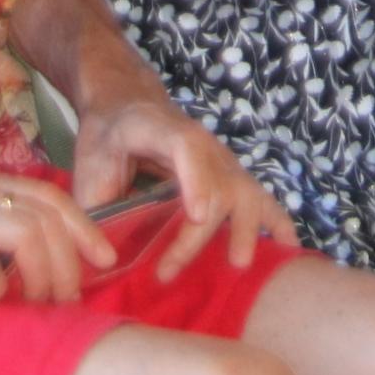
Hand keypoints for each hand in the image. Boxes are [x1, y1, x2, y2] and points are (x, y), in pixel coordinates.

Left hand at [68, 93, 297, 277]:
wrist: (127, 103)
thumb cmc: (106, 138)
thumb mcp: (87, 166)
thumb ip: (97, 208)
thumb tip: (105, 260)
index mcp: (158, 128)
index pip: (186, 147)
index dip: (197, 181)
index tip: (198, 217)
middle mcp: (199, 140)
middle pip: (217, 182)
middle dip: (200, 232)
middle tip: (167, 271)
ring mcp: (219, 157)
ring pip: (243, 190)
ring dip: (245, 228)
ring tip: (238, 265)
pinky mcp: (228, 174)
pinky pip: (258, 195)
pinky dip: (275, 220)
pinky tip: (287, 246)